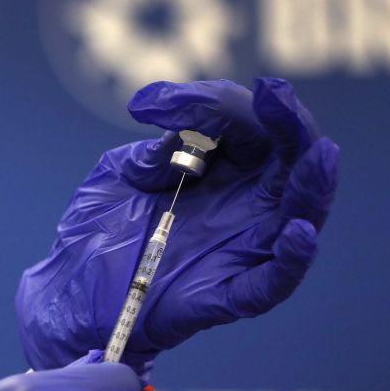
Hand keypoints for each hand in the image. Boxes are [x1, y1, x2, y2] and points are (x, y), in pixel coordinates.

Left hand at [16, 78, 338, 372]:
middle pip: (291, 161)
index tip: (160, 103)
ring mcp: (243, 250)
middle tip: (273, 95)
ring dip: (314, 185)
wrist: (69, 288)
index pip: (245, 125)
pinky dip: (292, 260)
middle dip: (291, 125)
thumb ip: (159, 147)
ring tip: (320, 153)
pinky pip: (274, 282)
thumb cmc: (101, 228)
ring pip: (300, 216)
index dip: (216, 105)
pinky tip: (298, 233)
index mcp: (224, 169)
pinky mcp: (229, 295)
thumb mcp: (123, 173)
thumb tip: (182, 117)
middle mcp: (245, 205)